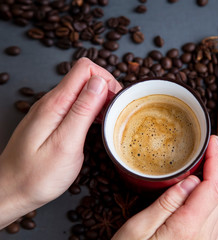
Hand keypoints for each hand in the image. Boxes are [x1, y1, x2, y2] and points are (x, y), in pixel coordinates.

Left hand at [0, 58, 121, 227]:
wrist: (11, 190)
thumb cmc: (37, 175)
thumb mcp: (66, 143)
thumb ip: (83, 110)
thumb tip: (99, 82)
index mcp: (56, 103)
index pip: (85, 68)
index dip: (106, 79)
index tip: (116, 101)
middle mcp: (52, 101)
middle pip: (86, 76)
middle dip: (107, 89)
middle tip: (115, 113)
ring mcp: (52, 110)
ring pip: (83, 90)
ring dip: (101, 100)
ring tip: (109, 120)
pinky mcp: (53, 120)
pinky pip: (77, 104)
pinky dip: (92, 110)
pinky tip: (96, 125)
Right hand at [112, 135, 217, 239]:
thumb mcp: (138, 228)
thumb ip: (167, 203)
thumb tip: (190, 180)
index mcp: (187, 228)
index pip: (213, 186)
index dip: (216, 160)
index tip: (213, 143)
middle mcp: (204, 236)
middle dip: (217, 167)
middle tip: (206, 151)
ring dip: (216, 182)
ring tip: (204, 166)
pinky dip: (214, 198)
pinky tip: (203, 192)